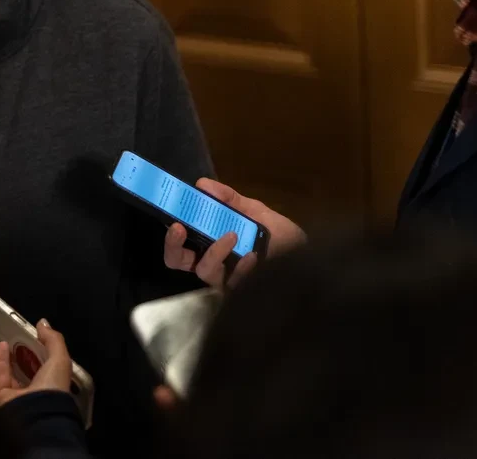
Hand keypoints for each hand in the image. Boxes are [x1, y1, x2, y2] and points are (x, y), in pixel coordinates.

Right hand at [0, 320, 73, 407]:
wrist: (34, 415)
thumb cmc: (52, 387)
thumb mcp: (60, 360)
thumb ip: (53, 340)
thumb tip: (43, 322)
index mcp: (57, 388)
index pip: (52, 369)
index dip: (47, 352)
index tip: (41, 337)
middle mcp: (39, 393)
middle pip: (32, 371)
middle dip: (29, 355)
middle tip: (25, 337)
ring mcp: (20, 397)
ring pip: (16, 373)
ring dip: (14, 357)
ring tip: (11, 338)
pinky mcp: (2, 397)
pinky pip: (1, 375)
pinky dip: (1, 360)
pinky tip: (1, 344)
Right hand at [162, 179, 306, 289]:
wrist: (306, 255)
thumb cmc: (276, 233)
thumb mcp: (252, 210)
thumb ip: (229, 199)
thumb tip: (203, 184)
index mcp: (206, 244)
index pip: (178, 245)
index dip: (170, 236)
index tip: (174, 221)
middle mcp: (211, 263)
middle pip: (177, 262)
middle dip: (174, 246)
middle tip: (180, 228)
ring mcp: (226, 280)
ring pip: (205, 272)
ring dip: (214, 251)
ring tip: (232, 234)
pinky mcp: (244, 292)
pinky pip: (234, 283)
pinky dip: (241, 268)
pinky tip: (253, 254)